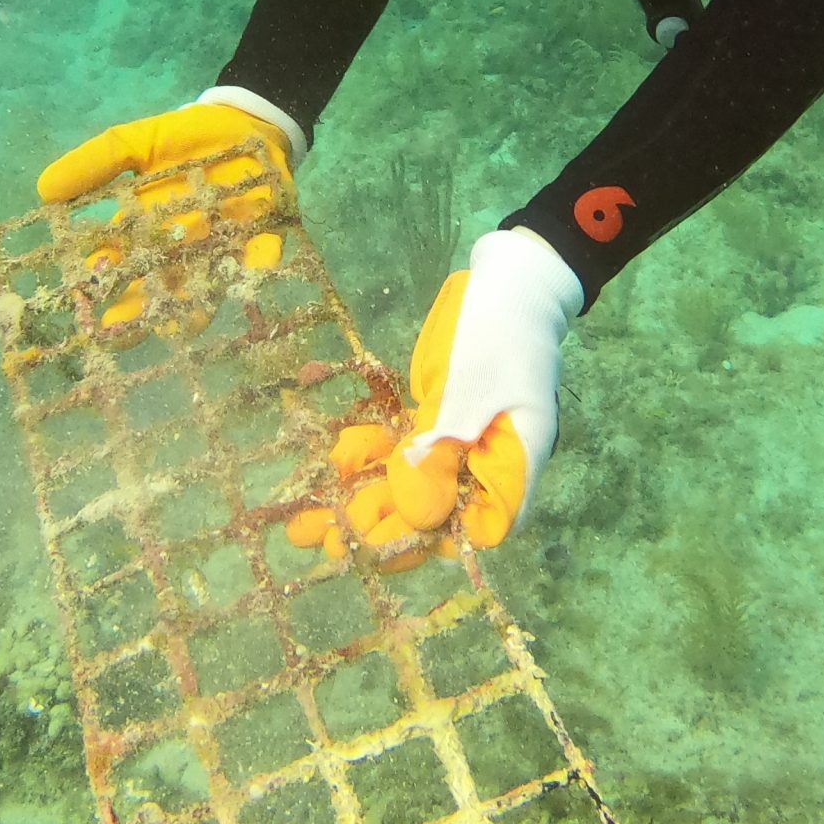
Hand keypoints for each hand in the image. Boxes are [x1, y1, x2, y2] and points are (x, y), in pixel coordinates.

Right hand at [37, 90, 302, 328]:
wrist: (242, 122)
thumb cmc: (182, 139)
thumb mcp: (132, 143)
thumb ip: (95, 163)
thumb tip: (43, 189)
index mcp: (145, 233)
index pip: (116, 269)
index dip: (98, 290)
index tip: (81, 308)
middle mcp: (180, 251)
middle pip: (156, 292)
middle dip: (138, 316)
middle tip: (121, 335)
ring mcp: (221, 250)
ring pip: (203, 289)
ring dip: (192, 310)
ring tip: (178, 325)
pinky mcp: (261, 240)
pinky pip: (259, 262)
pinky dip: (255, 272)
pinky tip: (248, 282)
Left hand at [289, 228, 582, 562]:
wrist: (508, 279)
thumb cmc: (498, 331)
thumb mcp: (469, 390)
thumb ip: (443, 450)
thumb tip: (418, 515)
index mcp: (516, 462)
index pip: (482, 526)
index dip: (434, 539)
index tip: (382, 544)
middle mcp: (491, 461)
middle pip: (439, 511)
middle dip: (383, 526)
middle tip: (327, 543)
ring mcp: (465, 439)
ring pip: (414, 482)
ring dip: (365, 497)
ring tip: (308, 524)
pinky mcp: (440, 417)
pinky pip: (404, 448)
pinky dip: (371, 457)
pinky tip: (333, 465)